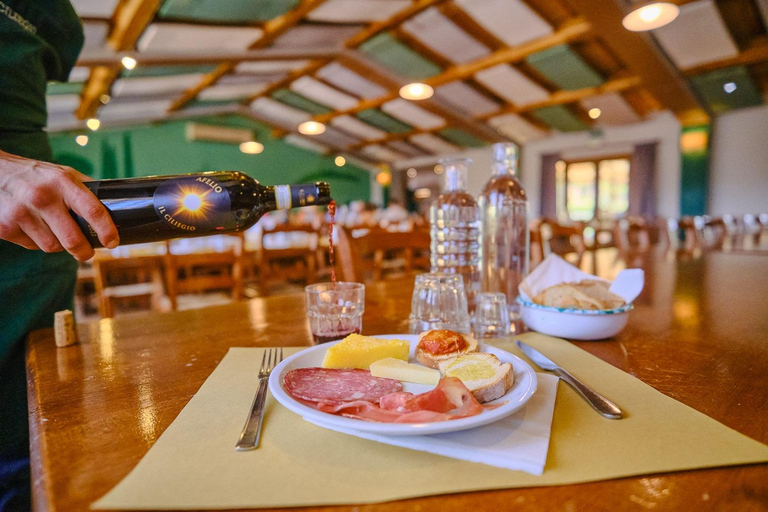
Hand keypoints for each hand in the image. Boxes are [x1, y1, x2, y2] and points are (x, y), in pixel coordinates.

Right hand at [0, 149, 118, 260]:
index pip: (93, 210)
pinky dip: (37, 242)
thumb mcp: (63, 174)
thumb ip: (86, 189)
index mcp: (63, 182)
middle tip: (87, 253)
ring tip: (54, 231)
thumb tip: (117, 205)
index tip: (113, 242)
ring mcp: (22, 213)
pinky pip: (32, 246)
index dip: (107, 231)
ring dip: (58, 245)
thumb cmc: (35, 175)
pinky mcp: (5, 227)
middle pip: (73, 240)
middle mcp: (43, 197)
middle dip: (84, 252)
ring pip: (52, 247)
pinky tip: (33, 227)